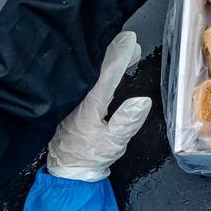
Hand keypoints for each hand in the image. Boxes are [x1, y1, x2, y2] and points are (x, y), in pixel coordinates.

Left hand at [47, 32, 150, 181]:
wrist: (67, 170)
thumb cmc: (90, 156)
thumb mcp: (112, 143)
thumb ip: (126, 122)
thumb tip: (143, 101)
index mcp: (90, 104)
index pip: (106, 74)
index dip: (119, 56)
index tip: (130, 40)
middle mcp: (79, 97)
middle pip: (95, 67)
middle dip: (113, 51)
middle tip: (129, 41)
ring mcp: (75, 98)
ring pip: (90, 72)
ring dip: (106, 60)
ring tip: (124, 50)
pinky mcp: (74, 103)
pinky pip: (87, 79)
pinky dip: (99, 70)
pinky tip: (108, 69)